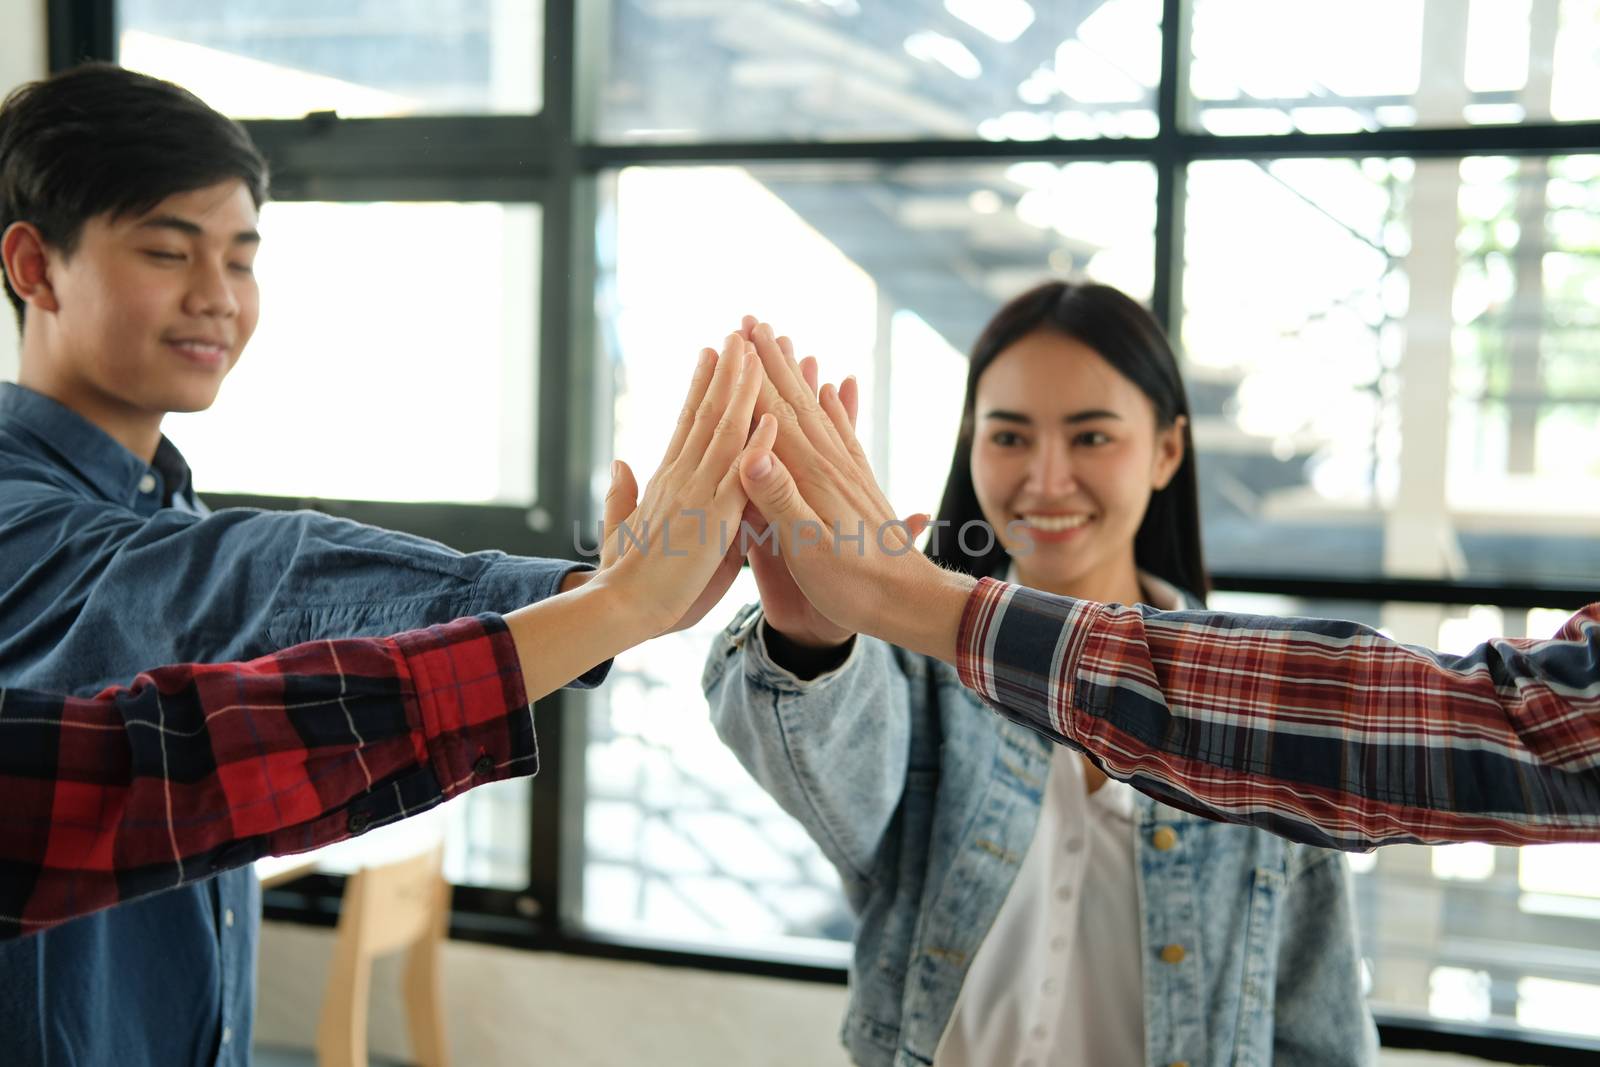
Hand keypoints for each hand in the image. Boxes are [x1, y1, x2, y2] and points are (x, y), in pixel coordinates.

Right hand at [590, 332, 774, 638]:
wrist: (621, 610)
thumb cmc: (626, 578)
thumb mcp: (622, 528)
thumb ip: (622, 494)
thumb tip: (621, 461)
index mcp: (667, 480)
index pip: (689, 422)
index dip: (701, 386)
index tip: (712, 353)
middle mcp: (683, 478)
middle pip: (709, 413)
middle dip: (725, 371)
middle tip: (740, 331)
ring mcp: (697, 494)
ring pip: (725, 431)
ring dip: (743, 389)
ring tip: (756, 350)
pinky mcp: (712, 520)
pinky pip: (742, 477)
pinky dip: (757, 446)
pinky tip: (773, 418)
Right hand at [733, 316, 857, 650]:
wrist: (910, 605)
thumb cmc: (853, 588)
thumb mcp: (807, 551)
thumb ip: (779, 502)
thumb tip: (752, 453)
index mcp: (810, 478)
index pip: (772, 415)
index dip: (750, 376)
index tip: (733, 337)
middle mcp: (830, 465)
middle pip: (794, 402)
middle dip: (771, 361)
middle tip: (752, 321)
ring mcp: (847, 473)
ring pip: (817, 411)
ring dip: (799, 375)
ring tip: (787, 343)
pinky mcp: (858, 486)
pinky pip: (843, 434)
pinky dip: (836, 406)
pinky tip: (836, 389)